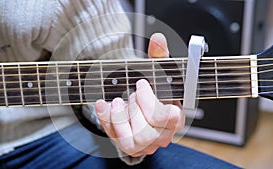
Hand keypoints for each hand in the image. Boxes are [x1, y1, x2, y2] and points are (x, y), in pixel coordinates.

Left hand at [95, 33, 184, 156]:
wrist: (141, 102)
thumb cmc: (153, 89)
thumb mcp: (157, 71)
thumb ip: (159, 56)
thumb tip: (158, 39)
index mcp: (175, 118)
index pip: (167, 117)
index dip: (149, 101)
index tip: (140, 84)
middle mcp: (162, 135)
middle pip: (147, 133)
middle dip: (133, 110)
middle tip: (130, 95)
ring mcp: (146, 144)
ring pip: (130, 143)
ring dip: (119, 119)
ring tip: (117, 102)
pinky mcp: (131, 147)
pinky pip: (116, 141)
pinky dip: (106, 121)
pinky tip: (103, 106)